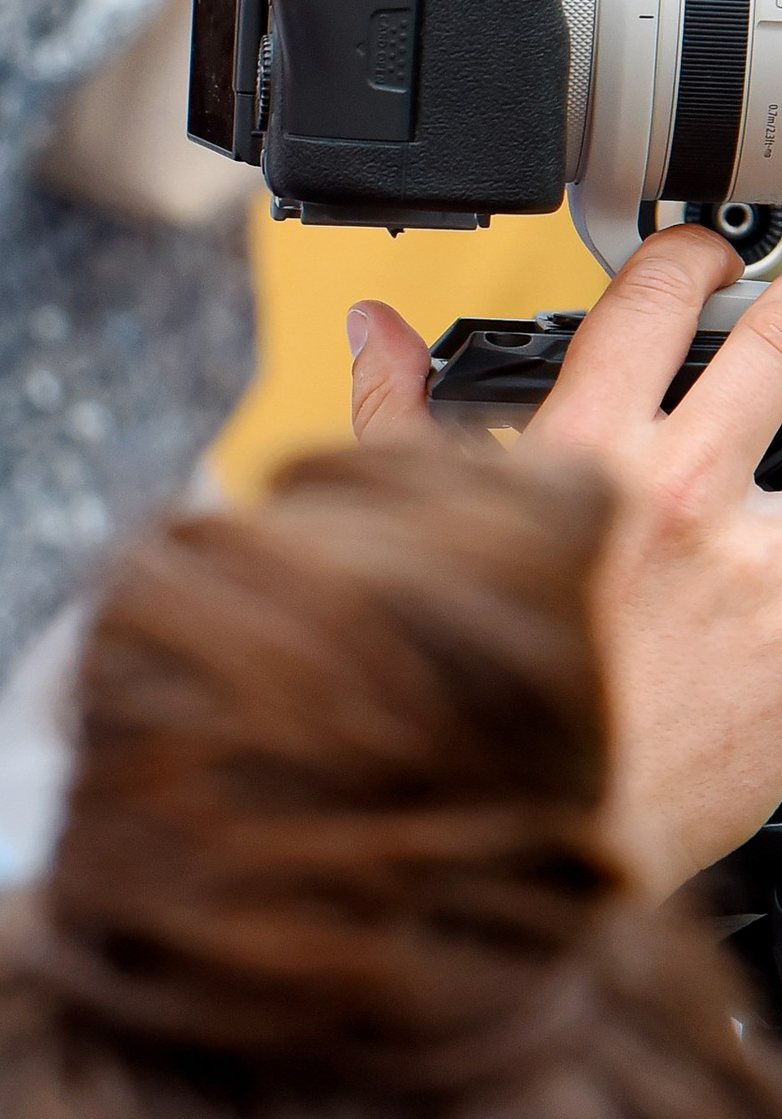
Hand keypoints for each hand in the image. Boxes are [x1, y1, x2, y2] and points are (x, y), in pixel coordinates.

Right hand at [350, 226, 781, 890]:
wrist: (518, 858)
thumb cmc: (456, 708)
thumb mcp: (408, 547)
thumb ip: (402, 421)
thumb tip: (377, 326)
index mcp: (579, 460)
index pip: (653, 300)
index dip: (685, 260)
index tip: (698, 263)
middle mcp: (679, 500)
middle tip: (776, 320)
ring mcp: (757, 575)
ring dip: (777, 479)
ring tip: (741, 511)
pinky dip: (777, 575)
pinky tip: (744, 610)